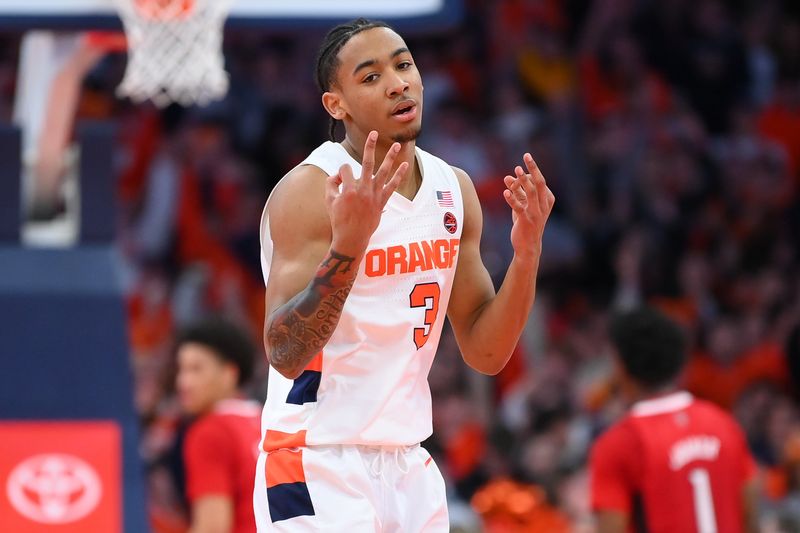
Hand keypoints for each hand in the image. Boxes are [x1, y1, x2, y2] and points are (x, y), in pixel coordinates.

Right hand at [325, 130, 407, 256]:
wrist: (352, 238)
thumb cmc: (338, 220)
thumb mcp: (328, 201)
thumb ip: (330, 184)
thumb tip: (338, 174)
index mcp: (348, 190)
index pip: (344, 169)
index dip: (340, 174)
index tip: (338, 185)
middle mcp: (363, 190)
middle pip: (367, 162)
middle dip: (369, 146)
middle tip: (373, 132)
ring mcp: (374, 195)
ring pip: (384, 172)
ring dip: (390, 157)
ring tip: (396, 145)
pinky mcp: (382, 201)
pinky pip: (393, 186)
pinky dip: (399, 176)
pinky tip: (404, 165)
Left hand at [503, 153, 554, 259]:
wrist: (528, 246)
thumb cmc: (526, 223)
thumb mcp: (523, 205)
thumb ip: (517, 191)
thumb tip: (508, 177)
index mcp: (547, 199)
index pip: (539, 181)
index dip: (529, 173)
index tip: (521, 165)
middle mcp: (544, 205)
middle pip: (539, 182)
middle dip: (533, 168)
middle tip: (526, 155)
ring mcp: (536, 213)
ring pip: (531, 192)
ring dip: (523, 180)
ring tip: (516, 170)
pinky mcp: (526, 220)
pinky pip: (519, 207)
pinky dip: (512, 199)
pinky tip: (505, 192)